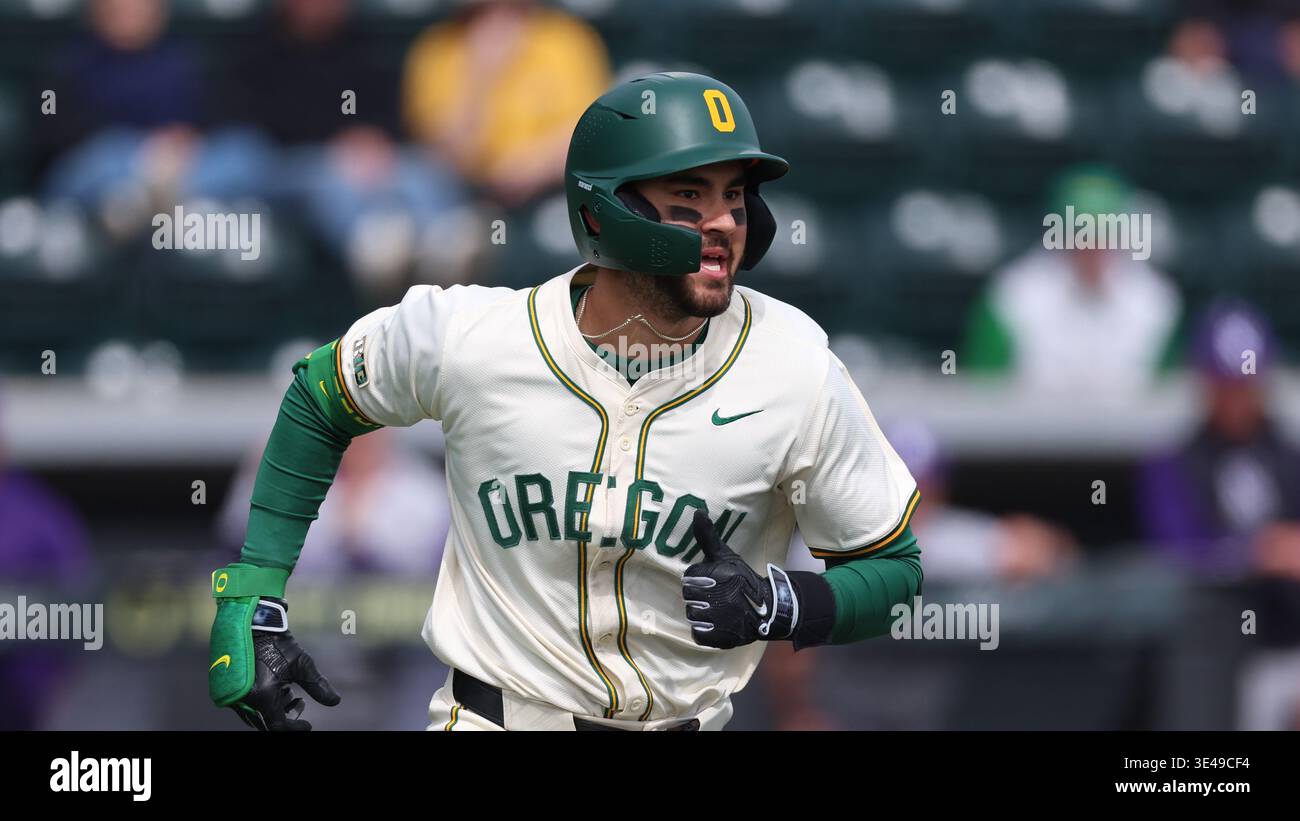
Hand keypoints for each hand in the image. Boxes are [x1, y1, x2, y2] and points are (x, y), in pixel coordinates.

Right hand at [210, 590, 340, 730]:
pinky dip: (261, 702)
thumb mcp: (303, 664)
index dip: (295, 728)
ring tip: (290, 694)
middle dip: (285, 717)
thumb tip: (336, 701)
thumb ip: (318, 686)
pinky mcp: (227, 687)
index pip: (278, 726)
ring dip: (274, 710)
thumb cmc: (279, 643)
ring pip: (255, 714)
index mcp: (263, 696)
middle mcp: (244, 699)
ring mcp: (233, 694)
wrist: (254, 623)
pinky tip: (276, 689)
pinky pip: (245, 704)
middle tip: (299, 704)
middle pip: (266, 722)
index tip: (309, 725)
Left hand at [682, 511, 798, 648]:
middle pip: (688, 595)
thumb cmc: (742, 579)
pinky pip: (697, 633)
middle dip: (698, 594)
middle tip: (714, 595)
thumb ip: (708, 537)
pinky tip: (716, 623)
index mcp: (721, 574)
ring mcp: (720, 619)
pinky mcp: (720, 638)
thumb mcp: (727, 556)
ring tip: (717, 609)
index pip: (689, 576)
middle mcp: (720, 596)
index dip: (698, 577)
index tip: (711, 580)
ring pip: (692, 614)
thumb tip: (697, 512)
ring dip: (701, 612)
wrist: (768, 610)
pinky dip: (704, 630)